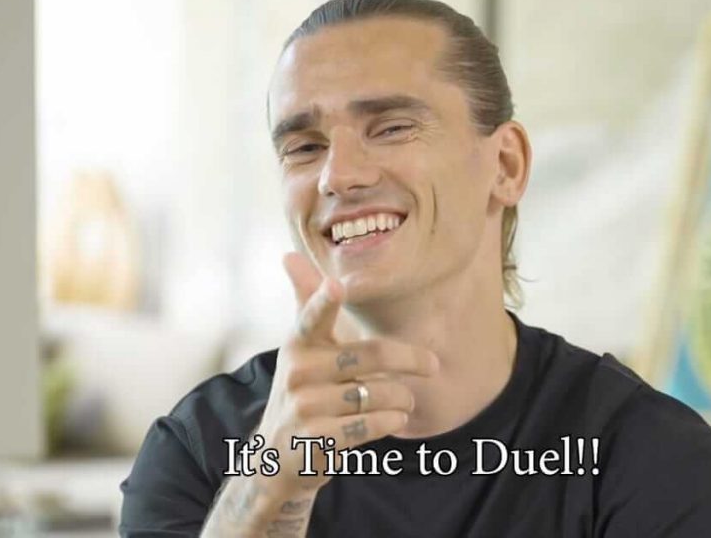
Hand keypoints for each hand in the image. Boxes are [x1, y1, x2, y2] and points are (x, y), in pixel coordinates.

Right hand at [253, 252, 439, 496]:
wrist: (277, 457)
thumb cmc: (302, 389)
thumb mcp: (301, 346)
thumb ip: (306, 302)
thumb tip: (289, 254)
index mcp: (298, 342)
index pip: (311, 316)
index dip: (324, 301)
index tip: (337, 286)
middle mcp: (297, 371)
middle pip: (372, 354)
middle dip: (412, 360)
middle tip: (433, 366)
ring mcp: (304, 406)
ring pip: (378, 393)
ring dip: (403, 399)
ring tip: (406, 402)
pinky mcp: (316, 439)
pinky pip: (372, 425)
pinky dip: (392, 422)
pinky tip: (395, 420)